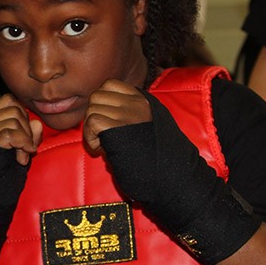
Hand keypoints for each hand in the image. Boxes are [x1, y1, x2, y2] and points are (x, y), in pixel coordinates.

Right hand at [0, 94, 42, 164]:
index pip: (10, 101)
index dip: (23, 116)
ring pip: (14, 119)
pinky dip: (23, 143)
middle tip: (26, 149)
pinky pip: (11, 133)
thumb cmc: (1, 174)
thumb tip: (36, 123)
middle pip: (14, 108)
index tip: (25, 138)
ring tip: (22, 157)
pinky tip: (22, 158)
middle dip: (27, 128)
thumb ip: (29, 134)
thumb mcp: (20, 150)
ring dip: (25, 138)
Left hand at [96, 89, 259, 264]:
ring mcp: (128, 114)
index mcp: (145, 101)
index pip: (111, 85)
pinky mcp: (118, 128)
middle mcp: (137, 103)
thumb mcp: (148, 129)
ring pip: (92, 109)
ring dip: (91, 129)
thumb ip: (130, 116)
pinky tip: (102, 151)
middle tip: (102, 137)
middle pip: (97, 96)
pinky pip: (92, 123)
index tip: (108, 123)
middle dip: (94, 116)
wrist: (174, 178)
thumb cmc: (159, 161)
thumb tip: (102, 114)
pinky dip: (91, 138)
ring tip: (104, 145)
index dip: (103, 103)